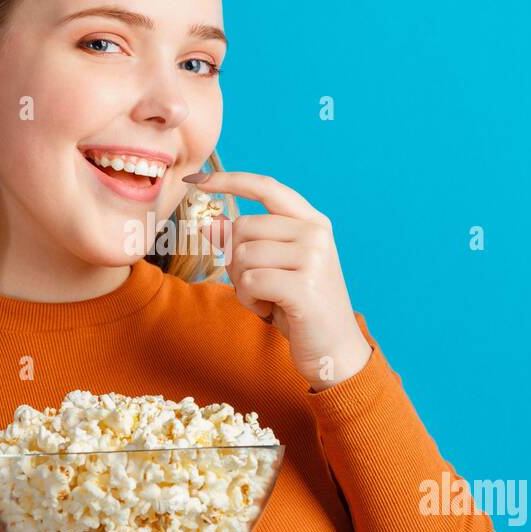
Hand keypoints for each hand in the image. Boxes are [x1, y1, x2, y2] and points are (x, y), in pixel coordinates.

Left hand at [185, 170, 371, 390]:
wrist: (334, 351)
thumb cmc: (300, 308)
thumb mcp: (273, 268)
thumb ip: (247, 243)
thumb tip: (209, 224)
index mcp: (311, 221)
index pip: (266, 187)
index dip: (229, 180)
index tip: (196, 180)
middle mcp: (315, 233)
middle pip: (243, 227)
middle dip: (236, 259)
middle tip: (258, 285)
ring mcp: (313, 258)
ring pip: (242, 255)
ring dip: (242, 284)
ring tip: (267, 299)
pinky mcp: (304, 286)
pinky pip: (249, 281)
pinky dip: (249, 300)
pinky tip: (269, 309)